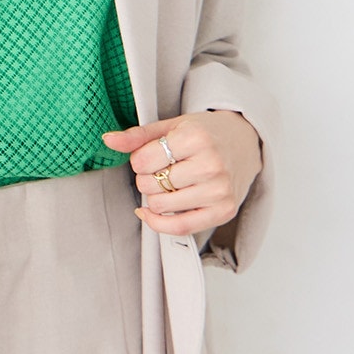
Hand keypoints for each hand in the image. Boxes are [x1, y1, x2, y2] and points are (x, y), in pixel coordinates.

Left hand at [100, 109, 261, 239]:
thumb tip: (108, 140)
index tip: (149, 156)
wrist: (245, 142)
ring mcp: (218, 191)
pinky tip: (151, 212)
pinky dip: (159, 223)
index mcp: (196, 138)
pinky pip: (180, 227)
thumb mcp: (172, 126)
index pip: (143, 161)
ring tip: (168, 184)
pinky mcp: (223, 211)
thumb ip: (138, 136)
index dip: (138, 160)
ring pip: (161, 206)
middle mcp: (210, 165)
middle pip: (150, 185)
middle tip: (160, 170)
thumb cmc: (206, 133)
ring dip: (155, 198)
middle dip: (146, 178)